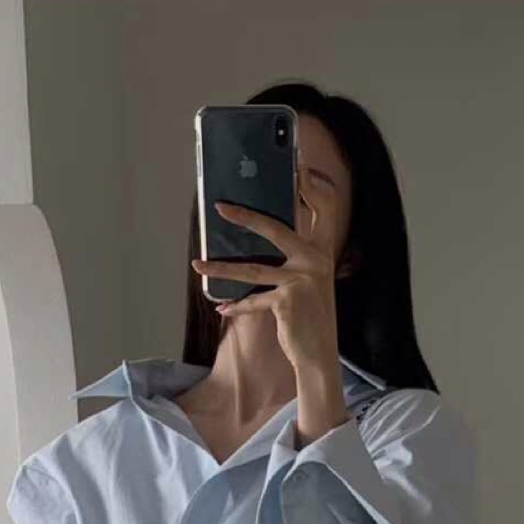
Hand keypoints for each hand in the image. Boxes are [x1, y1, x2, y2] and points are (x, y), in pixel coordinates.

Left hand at [191, 169, 340, 378]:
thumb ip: (295, 259)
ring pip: (252, 268)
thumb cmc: (309, 317)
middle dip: (245, 216)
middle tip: (220, 207)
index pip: (325, 208)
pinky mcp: (288, 300)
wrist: (319, 355)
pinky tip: (221, 307)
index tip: (299, 168)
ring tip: (198, 266)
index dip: (314, 186)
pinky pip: (253, 300)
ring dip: (221, 268)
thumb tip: (258, 236)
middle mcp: (316, 260)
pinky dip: (236, 306)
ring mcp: (303, 279)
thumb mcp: (308, 282)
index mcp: (323, 251)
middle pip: (276, 228)